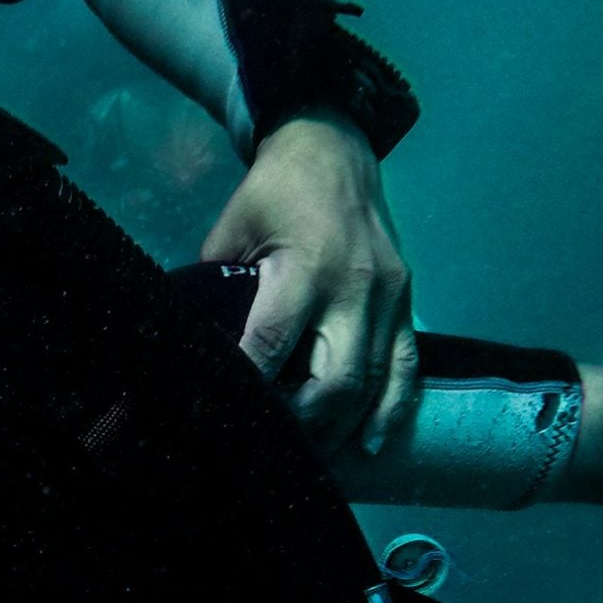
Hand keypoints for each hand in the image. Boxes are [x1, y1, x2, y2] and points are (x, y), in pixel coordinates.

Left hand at [200, 109, 418, 453]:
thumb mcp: (232, 229)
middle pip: (335, 382)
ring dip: (338, 428)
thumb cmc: (273, 191)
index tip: (226, 417)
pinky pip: (406, 367)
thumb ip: (217, 288)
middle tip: (266, 444)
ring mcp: (390, 296)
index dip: (250, 388)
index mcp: (306, 266)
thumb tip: (195, 345)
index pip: (274, 345)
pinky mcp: (407, 300)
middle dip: (300, 424)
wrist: (334, 146)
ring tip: (307, 455)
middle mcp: (356, 286)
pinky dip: (390, 410)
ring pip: (372, 384)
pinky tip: (370, 443)